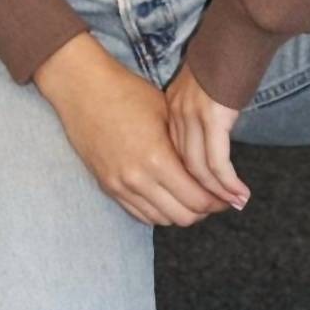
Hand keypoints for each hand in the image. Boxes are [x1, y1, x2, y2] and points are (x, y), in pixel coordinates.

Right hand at [33, 33, 231, 227]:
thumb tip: (210, 173)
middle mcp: (138, 179)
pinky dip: (158, 212)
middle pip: (183, 216)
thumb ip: (187, 149)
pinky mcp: (107, 186)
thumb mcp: (167, 116)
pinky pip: (139, 214)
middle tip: (214, 200)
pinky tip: (168, 198)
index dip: (217, 201)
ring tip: (191, 199)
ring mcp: (120, 186)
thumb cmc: (128, 94)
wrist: (83, 89)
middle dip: (204, 211)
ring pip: (161, 219)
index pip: (197, 199)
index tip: (226, 195)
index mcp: (158, 159)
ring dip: (181, 213)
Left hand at [163, 61, 249, 211]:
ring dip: (218, 192)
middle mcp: (177, 114)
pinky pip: (217, 162)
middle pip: (183, 165)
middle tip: (219, 207)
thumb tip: (213, 123)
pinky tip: (239, 193)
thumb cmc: (227, 53)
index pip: (174, 151)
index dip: (188, 175)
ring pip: (199, 169)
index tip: (202, 193)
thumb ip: (201, 106)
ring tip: (234, 204)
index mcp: (171, 106)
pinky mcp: (213, 119)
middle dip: (202, 190)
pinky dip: (228, 182)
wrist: (237, 30)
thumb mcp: (205, 84)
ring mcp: (192, 117)